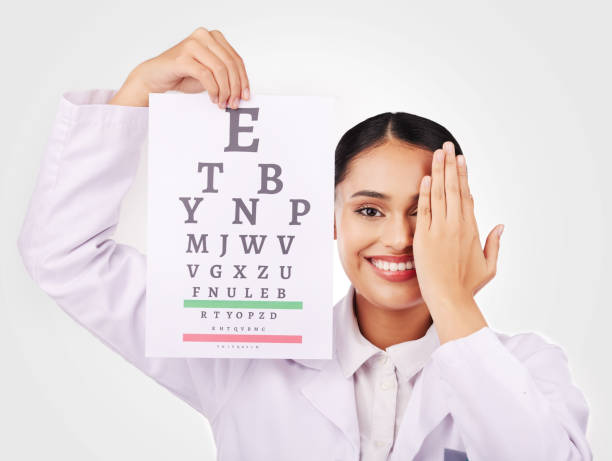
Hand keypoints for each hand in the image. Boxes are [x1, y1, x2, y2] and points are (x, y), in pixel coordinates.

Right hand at [109, 27, 249, 108]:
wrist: (156, 77)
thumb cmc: (183, 75)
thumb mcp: (210, 74)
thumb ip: (225, 76)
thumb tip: (244, 90)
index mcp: (213, 37)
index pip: (236, 59)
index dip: (243, 79)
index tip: (246, 96)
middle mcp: (203, 36)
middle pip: (230, 64)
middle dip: (235, 87)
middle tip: (235, 103)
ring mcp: (192, 45)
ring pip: (220, 69)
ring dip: (225, 90)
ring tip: (223, 103)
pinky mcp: (183, 57)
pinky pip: (206, 75)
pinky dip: (213, 90)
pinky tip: (214, 99)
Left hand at [413, 141, 503, 308]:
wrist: (449, 298)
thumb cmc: (467, 286)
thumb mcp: (488, 266)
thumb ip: (494, 244)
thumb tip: (501, 226)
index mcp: (472, 230)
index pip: (466, 196)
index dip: (463, 176)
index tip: (460, 160)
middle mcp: (457, 226)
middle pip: (454, 188)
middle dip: (450, 165)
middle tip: (447, 146)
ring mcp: (440, 230)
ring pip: (440, 194)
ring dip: (438, 171)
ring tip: (436, 153)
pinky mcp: (424, 237)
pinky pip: (424, 210)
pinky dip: (425, 193)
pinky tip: (425, 177)